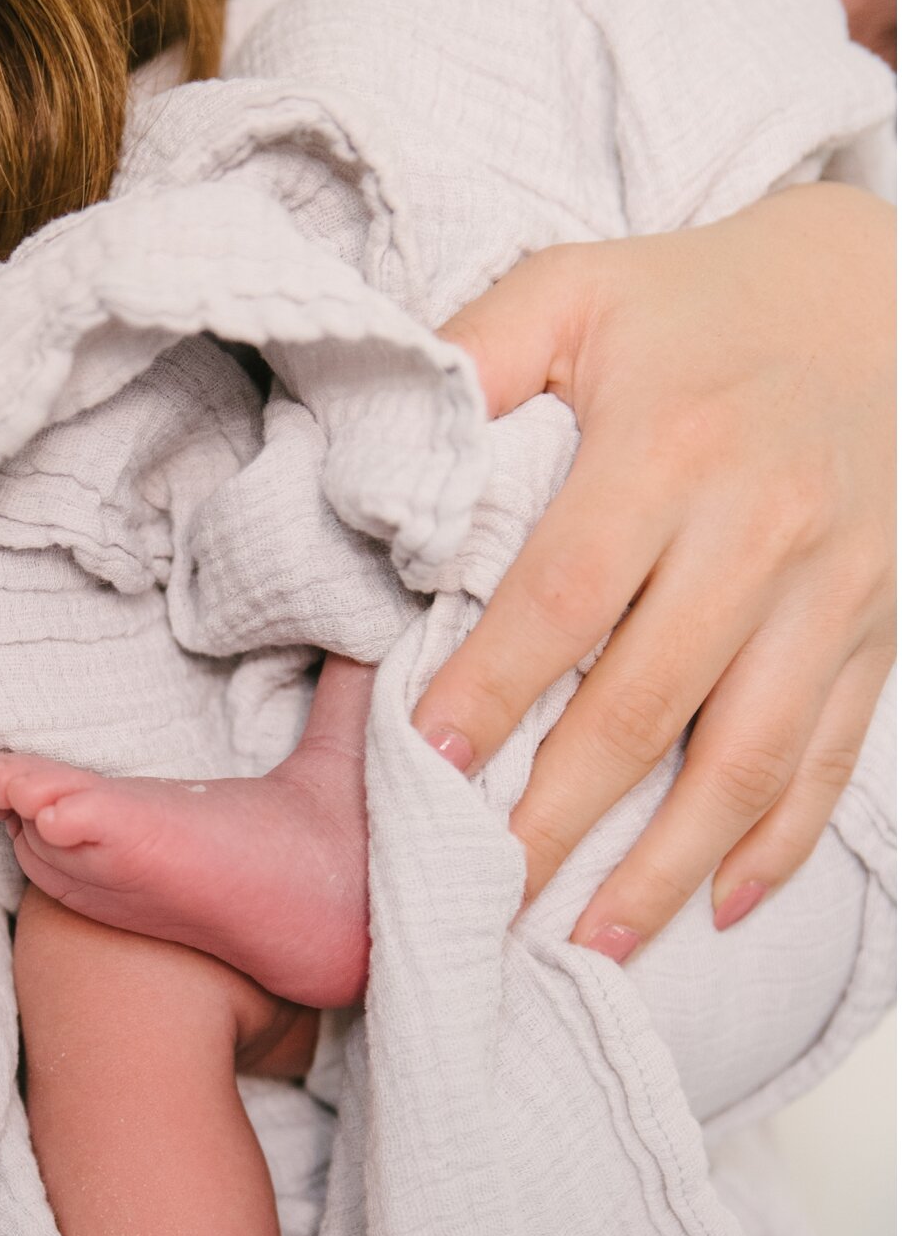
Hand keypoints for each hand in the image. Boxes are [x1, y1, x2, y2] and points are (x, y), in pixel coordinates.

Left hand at [412, 183, 895, 959]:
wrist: (873, 295)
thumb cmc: (691, 305)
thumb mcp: (573, 290)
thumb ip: (474, 358)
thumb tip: (382, 453)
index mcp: (673, 447)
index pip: (567, 593)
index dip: (495, 685)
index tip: (429, 765)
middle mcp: (764, 529)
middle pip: (648, 701)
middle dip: (561, 813)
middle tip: (483, 895)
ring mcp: (833, 591)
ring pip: (746, 756)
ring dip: (668, 865)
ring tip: (592, 944)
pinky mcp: (876, 630)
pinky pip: (832, 755)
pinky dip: (782, 842)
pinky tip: (725, 907)